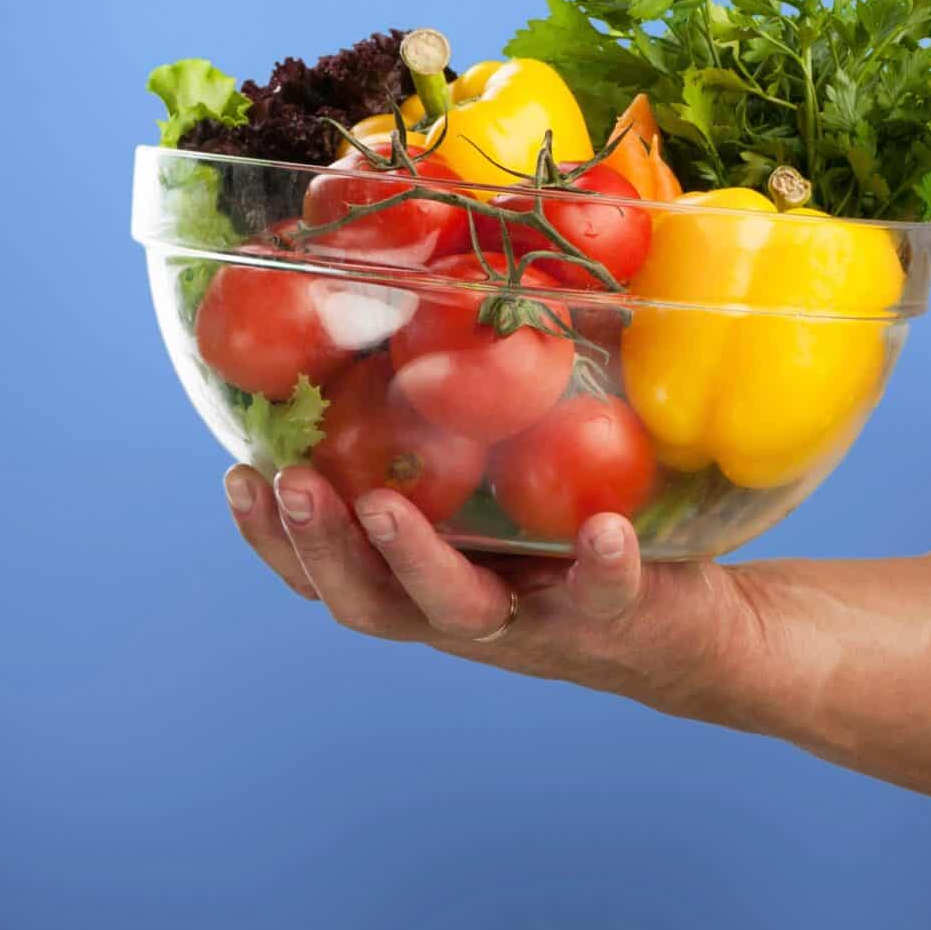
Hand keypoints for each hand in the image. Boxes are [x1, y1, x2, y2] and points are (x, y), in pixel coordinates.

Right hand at [223, 464, 753, 704]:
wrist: (694, 629)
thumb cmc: (584, 538)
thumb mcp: (512, 487)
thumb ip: (462, 430)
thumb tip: (413, 300)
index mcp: (429, 578)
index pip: (329, 571)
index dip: (274, 537)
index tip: (236, 475)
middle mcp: (467, 612)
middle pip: (370, 602)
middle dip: (320, 546)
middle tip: (292, 483)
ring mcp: (538, 622)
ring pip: (458, 610)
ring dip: (415, 560)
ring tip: (387, 507)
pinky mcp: (618, 619)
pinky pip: (605, 597)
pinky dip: (601, 566)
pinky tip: (604, 530)